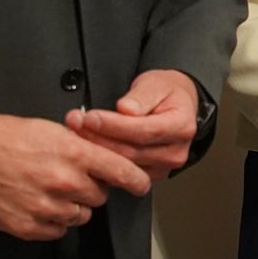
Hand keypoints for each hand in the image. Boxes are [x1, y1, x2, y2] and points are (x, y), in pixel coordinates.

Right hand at [0, 103, 151, 240]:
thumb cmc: (6, 136)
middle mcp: (63, 182)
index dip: (135, 181)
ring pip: (79, 216)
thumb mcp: (51, 130)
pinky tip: (36, 203)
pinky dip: (52, 221)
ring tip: (49, 190)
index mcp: (73, 153)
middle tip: (71, 178)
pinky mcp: (26, 227)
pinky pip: (56, 231)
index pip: (120, 172)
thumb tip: (106, 158)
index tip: (142, 186)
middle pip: (100, 197)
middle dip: (91, 188)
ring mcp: (44, 207)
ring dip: (71, 206)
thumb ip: (82, 146)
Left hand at [67, 68, 198, 178]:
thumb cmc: (166, 93)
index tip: (91, 117)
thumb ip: (141, 96)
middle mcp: (175, 151)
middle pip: (130, 151)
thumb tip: (127, 109)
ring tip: (77, 131)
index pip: (143, 131)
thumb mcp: (154, 84)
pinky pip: (121, 171)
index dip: (113, 125)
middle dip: (98, 137)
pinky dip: (102, 159)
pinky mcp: (150, 175)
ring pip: (123, 164)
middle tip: (76, 122)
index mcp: (181, 126)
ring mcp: (163, 167)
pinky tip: (87, 146)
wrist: (177, 106)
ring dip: (96, 148)